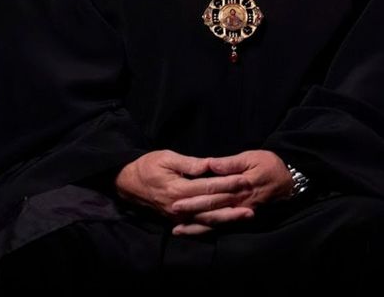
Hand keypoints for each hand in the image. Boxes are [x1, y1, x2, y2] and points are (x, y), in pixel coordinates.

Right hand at [114, 150, 250, 226]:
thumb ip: (188, 163)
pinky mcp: (178, 222)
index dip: (227, 183)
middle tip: (253, 198)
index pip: (208, 187)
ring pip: (208, 220)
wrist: (129, 184)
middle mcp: (179, 207)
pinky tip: (229, 224)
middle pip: (212, 207)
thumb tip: (209, 165)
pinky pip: (199, 226)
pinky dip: (215, 226)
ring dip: (229, 218)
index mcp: (177, 189)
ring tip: (248, 214)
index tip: (243, 179)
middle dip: (233, 202)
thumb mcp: (165, 157)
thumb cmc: (148, 166)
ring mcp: (179, 217)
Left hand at [168, 150, 293, 235]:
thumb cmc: (269, 165)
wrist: (289, 180)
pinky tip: (195, 232)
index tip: (176, 199)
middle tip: (171, 213)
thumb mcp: (251, 158)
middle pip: (211, 210)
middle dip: (190, 213)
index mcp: (238, 187)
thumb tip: (212, 165)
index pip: (212, 193)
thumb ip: (230, 164)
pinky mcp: (241, 216)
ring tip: (177, 230)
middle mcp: (238, 203)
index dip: (193, 198)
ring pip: (215, 223)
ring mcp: (240, 212)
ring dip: (196, 227)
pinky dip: (209, 230)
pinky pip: (223, 226)